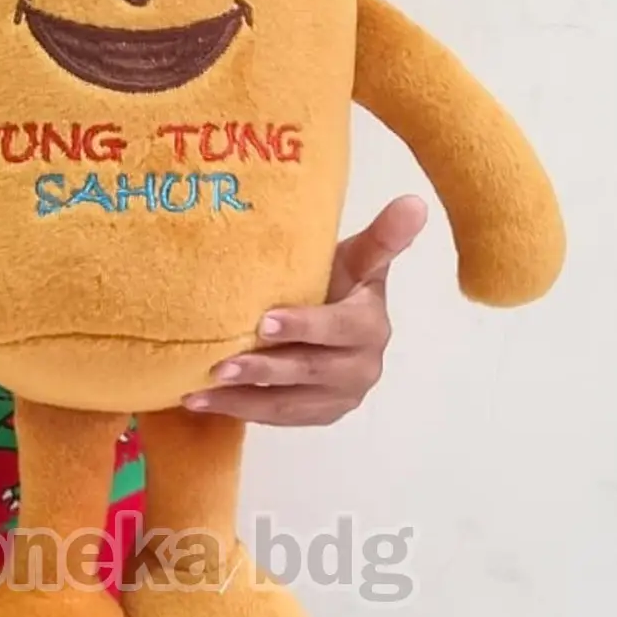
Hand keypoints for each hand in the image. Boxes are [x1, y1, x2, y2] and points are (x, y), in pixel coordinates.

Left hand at [182, 195, 427, 425]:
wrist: (336, 316)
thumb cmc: (339, 280)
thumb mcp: (357, 257)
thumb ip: (383, 236)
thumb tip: (415, 201)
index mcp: (370, 324)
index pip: (339, 327)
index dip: (305, 326)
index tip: (265, 322)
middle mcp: (362, 366)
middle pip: (310, 369)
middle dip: (265, 368)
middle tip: (221, 364)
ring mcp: (341, 396)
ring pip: (289, 401)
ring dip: (244, 397)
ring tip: (203, 388)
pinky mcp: (320, 414)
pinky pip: (277, 416)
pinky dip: (239, 410)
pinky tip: (200, 401)